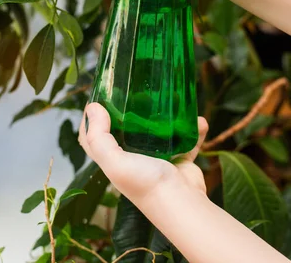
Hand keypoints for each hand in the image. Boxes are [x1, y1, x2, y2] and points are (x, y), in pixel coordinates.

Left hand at [78, 102, 207, 205]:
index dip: (92, 118)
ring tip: (169, 98)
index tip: (100, 94)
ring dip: (165, 116)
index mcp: (114, 160)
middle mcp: (132, 159)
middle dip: (128, 109)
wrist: (182, 203)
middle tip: (134, 89)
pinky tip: (198, 120)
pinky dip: (193, 130)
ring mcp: (157, 158)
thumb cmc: (145, 183)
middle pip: (125, 129)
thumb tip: (92, 107)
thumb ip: (99, 137)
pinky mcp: (179, 159)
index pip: (94, 137)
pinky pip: (185, 139)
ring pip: (157, 130)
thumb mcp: (114, 162)